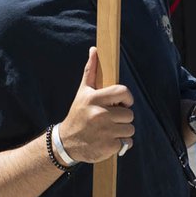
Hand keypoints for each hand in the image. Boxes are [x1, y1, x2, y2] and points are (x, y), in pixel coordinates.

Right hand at [57, 47, 134, 162]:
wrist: (65, 143)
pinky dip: (121, 144)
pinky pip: (127, 143)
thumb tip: (94, 50)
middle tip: (111, 119)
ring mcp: (104, 132)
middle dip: (123, 117)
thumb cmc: (78, 114)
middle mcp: (99, 114)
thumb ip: (90, 70)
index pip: (123, 92)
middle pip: (129, 114)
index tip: (123, 103)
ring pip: (130, 129)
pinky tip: (109, 141)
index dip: (127, 98)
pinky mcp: (108, 147)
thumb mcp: (82, 92)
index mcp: (94, 98)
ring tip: (109, 130)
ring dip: (123, 131)